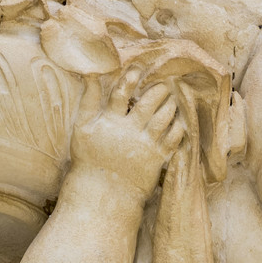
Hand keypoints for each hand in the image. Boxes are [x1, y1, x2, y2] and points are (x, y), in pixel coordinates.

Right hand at [72, 73, 184, 192]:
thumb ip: (88, 100)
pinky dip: (178, 128)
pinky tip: (178, 121)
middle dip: (158, 91)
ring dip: (170, 106)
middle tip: (164, 84)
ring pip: (163, 119)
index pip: (121, 93)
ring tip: (172, 99)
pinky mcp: (156, 159)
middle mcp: (129, 131)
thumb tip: (90, 73)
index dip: (130, 78)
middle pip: (148, 104)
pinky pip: (172, 140)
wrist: (103, 193)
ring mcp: (144, 146)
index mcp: (110, 122)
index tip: (138, 69)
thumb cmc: (89, 158)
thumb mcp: (82, 128)